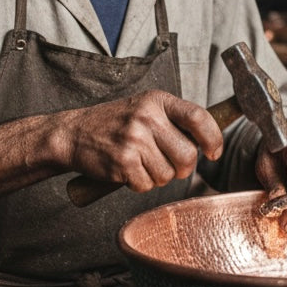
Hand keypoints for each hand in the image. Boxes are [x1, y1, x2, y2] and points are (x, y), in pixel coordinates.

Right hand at [59, 90, 223, 192]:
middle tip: (167, 165)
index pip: (199, 117)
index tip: (213, 152)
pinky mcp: (122, 161)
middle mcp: (147, 117)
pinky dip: (138, 184)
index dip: (213, 138)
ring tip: (140, 162)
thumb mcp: (145, 108)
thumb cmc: (114, 124)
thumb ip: (173, 120)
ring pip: (168, 175)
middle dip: (182, 168)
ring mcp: (134, 139)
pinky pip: (146, 185)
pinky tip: (127, 170)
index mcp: (157, 101)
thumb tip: (207, 143)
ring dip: (157, 177)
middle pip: (188, 155)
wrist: (73, 133)